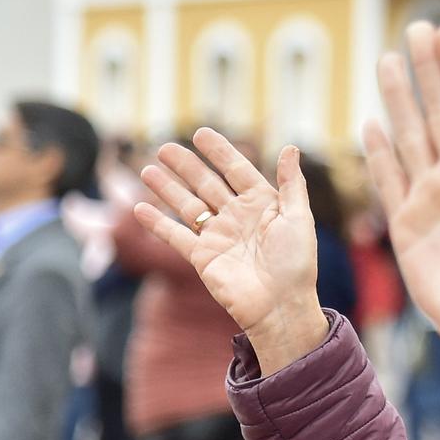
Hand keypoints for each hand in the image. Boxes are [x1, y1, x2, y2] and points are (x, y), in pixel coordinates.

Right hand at [133, 129, 326, 373]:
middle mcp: (237, 217)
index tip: (200, 132)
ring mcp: (218, 236)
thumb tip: (290, 148)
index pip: (237, 170)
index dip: (219, 152)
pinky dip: (157, 222)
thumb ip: (292, 184)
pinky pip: (175, 235)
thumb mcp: (299, 219)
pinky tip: (139, 207)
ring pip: (187, 205)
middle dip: (186, 165)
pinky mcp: (202, 257)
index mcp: (262, 204)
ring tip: (147, 170)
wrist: (280, 306)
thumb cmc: (296, 264)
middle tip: (165, 147)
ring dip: (167, 188)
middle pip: (206, 184)